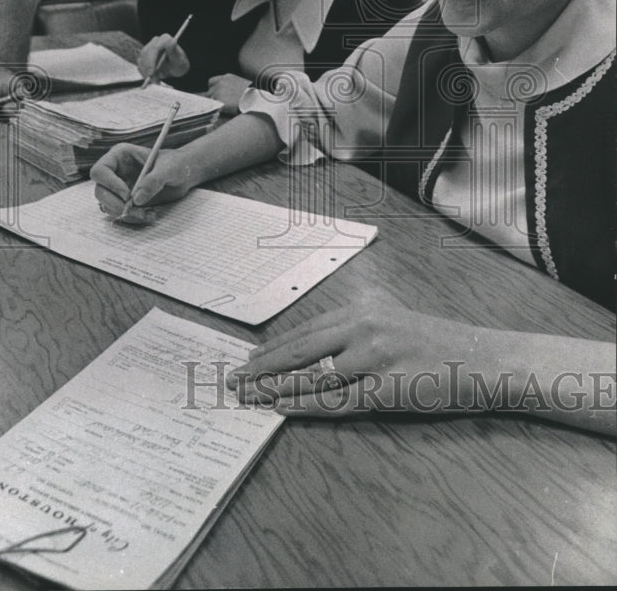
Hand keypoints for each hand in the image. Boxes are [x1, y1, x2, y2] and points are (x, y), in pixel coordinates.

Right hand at [90, 143, 194, 223]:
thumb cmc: (176, 164)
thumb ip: (154, 180)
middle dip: (116, 204)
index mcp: (119, 156)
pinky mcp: (125, 202)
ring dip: (127, 214)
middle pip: (100, 192)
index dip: (110, 184)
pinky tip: (150, 215)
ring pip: (108, 206)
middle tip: (135, 210)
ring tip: (149, 214)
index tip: (127, 195)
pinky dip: (134, 219)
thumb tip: (137, 199)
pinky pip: (121, 214)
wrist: (183, 175)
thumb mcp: (169, 168)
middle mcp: (115, 172)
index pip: (100, 171)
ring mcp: (118, 188)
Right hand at [137, 35, 189, 82]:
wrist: (175, 67)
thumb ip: (174, 51)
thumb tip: (172, 41)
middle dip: (148, 69)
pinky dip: (144, 73)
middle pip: (146, 54)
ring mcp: (148, 48)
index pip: (155, 48)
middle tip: (153, 80)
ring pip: (141, 60)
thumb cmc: (179, 63)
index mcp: (165, 39)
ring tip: (156, 81)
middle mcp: (155, 41)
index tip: (151, 73)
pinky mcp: (143, 56)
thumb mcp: (179, 60)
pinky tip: (152, 78)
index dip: (151, 60)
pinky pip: (140, 65)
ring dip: (146, 73)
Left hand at [205, 73, 251, 114]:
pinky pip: (213, 105)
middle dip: (214, 96)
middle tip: (222, 102)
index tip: (216, 93)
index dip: (213, 88)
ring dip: (216, 103)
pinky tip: (225, 109)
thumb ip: (230, 84)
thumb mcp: (240, 83)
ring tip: (226, 106)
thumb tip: (226, 91)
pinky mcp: (218, 100)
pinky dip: (217, 108)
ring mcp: (218, 91)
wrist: (254, 99)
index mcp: (226, 78)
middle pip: (209, 91)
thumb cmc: (250, 93)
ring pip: (211, 99)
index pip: (211, 82)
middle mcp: (220, 83)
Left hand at [227, 292, 502, 417]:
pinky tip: (282, 409)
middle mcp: (363, 326)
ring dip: (275, 388)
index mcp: (362, 308)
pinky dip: (304, 406)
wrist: (482, 359)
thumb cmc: (437, 343)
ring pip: (311, 377)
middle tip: (233, 379)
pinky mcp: (385, 389)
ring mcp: (373, 358)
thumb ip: (356, 327)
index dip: (273, 346)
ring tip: (248, 397)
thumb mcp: (392, 319)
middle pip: (300, 350)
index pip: (305, 330)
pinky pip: (335, 402)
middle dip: (262, 366)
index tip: (249, 358)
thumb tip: (313, 345)